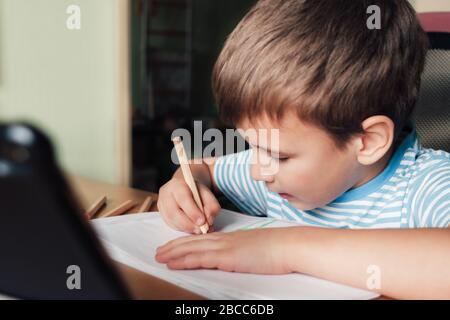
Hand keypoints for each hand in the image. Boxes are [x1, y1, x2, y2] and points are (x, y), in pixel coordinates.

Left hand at [155, 228, 293, 273]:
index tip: (172, 246)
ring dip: (173, 253)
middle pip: (191, 242)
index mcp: (229, 238)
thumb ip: (240, 251)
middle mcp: (223, 240)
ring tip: (159, 257)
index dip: (184, 242)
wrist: (287, 245)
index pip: (201, 240)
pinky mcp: (226, 257)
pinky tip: (173, 263)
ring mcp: (224, 247)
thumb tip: (233, 258)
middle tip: (158, 251)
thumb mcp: (253, 249)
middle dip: (173, 247)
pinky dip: (183, 260)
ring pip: (191, 249)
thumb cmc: (276, 249)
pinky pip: (200, 258)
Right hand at [157, 177, 220, 233]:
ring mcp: (161, 204)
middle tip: (201, 230)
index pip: (183, 198)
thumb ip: (212, 205)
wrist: (186, 188)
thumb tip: (209, 220)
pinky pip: (170, 224)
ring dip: (186, 228)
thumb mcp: (208, 194)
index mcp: (177, 184)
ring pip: (171, 220)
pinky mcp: (162, 213)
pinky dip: (182, 229)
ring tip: (198, 230)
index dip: (192, 212)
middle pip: (173, 212)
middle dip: (188, 224)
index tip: (202, 221)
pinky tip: (191, 228)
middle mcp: (166, 193)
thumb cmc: (196, 191)